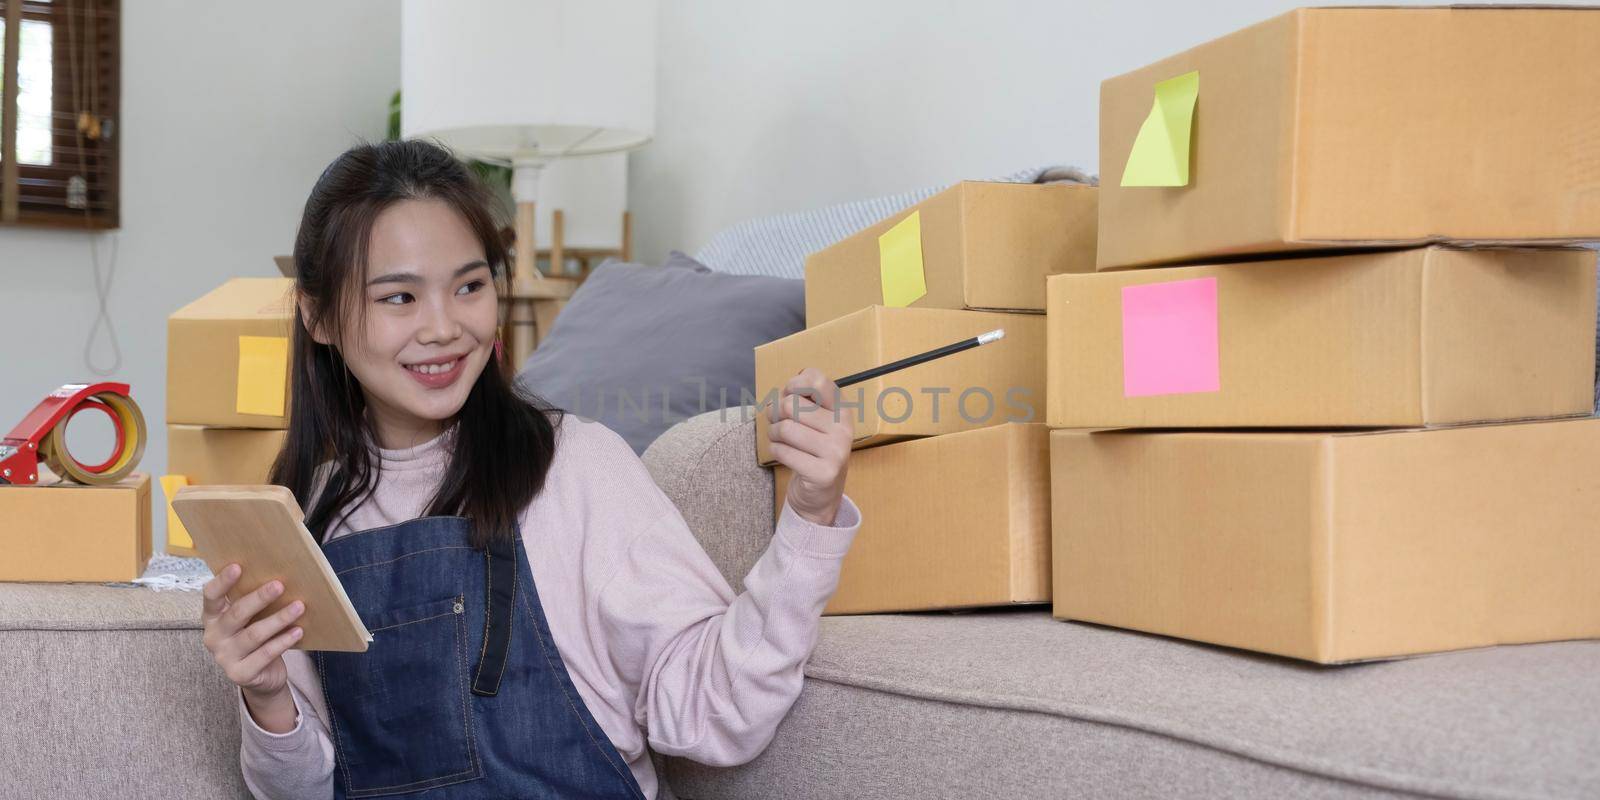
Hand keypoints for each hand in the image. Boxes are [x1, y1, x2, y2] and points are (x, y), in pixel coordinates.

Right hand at [201, 563, 305, 703]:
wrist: (262, 676)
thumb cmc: (256, 636)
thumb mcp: (251, 618)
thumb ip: (253, 601)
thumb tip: (278, 574)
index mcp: (212, 617)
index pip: (211, 596)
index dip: (222, 581)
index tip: (237, 566)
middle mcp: (213, 636)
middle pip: (236, 614)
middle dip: (259, 598)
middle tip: (280, 585)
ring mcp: (224, 657)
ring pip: (254, 634)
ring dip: (278, 619)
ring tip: (299, 606)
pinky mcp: (240, 674)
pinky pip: (265, 654)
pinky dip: (283, 641)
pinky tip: (298, 631)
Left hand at [767, 367, 852, 525]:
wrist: (821, 493)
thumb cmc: (812, 448)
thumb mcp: (815, 419)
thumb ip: (803, 398)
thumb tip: (786, 392)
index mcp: (842, 409)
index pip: (817, 380)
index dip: (794, 384)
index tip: (790, 396)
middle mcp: (844, 428)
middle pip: (791, 404)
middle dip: (775, 413)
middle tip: (778, 422)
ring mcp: (836, 451)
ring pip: (785, 428)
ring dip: (773, 433)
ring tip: (779, 439)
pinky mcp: (824, 472)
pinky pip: (783, 451)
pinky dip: (775, 450)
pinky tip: (783, 453)